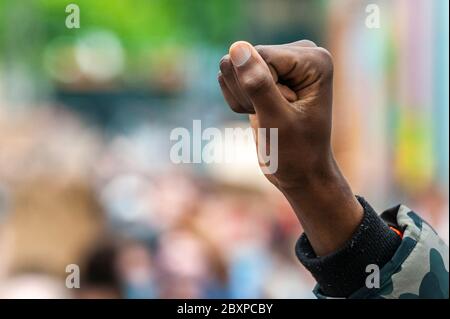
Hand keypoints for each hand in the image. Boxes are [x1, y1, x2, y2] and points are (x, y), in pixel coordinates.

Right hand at [218, 40, 362, 255]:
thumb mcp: (276, 121)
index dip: (258, 90)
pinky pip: (232, 76)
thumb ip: (258, 84)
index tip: (280, 114)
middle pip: (245, 58)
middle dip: (248, 93)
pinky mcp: (266, 73)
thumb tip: (237, 47)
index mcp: (314, 59)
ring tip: (267, 117)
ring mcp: (282, 62)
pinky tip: (258, 114)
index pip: (259, 57)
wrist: (300, 173)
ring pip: (233, 66)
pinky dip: (239, 100)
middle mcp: (301, 53)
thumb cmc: (296, 153)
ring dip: (242, 98)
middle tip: (273, 118)